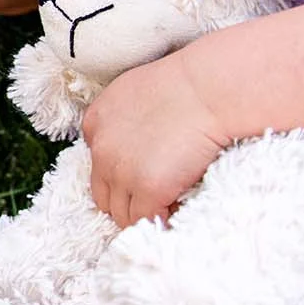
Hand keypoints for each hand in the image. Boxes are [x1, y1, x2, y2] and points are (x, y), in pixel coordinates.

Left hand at [81, 53, 230, 227]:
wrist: (208, 90)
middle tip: (152, 200)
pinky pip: (146, 220)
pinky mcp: (148, 189)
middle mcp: (102, 151)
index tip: (139, 178)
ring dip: (142, 215)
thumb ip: (122, 118)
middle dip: (125, 201)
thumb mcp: (133, 91)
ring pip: (121, 214)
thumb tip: (134, 141)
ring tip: (165, 208)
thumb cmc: (183, 84)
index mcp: (95, 123)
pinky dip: (159, 220)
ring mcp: (122, 173)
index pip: (96, 165)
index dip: (119, 175)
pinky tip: (175, 211)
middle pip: (103, 195)